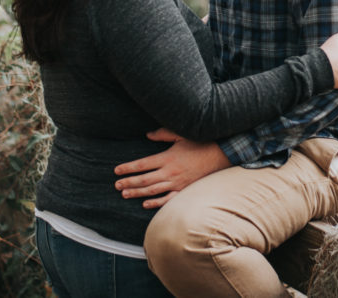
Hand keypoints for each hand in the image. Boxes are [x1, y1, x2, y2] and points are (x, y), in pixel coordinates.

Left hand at [114, 128, 230, 207]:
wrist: (220, 154)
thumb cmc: (200, 142)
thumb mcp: (180, 134)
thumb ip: (163, 134)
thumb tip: (148, 134)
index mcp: (167, 158)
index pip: (142, 164)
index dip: (128, 168)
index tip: (117, 171)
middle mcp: (170, 172)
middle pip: (144, 180)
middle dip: (128, 183)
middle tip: (117, 185)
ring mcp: (177, 183)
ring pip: (153, 190)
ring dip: (137, 193)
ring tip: (124, 194)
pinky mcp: (185, 190)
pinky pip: (168, 199)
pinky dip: (156, 203)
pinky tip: (145, 204)